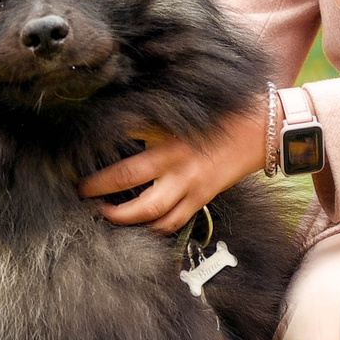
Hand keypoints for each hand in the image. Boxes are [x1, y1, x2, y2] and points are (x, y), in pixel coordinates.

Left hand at [79, 98, 270, 232]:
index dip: (99, 156)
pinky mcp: (202, 197)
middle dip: (100, 191)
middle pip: (127, 181)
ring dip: (124, 218)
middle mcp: (176, 161)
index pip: (124, 144)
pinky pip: (174, 221)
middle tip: (82, 195)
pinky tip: (142, 226)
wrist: (261, 128)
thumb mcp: (182, 111)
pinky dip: (155, 228)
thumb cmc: (221, 113)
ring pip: (150, 212)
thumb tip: (120, 124)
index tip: (77, 162)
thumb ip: (151, 121)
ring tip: (107, 215)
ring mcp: (190, 183)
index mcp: (168, 135)